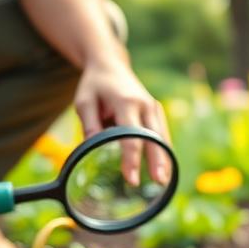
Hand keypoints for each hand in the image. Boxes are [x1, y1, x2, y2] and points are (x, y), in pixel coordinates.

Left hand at [73, 59, 171, 185]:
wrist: (111, 65)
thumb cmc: (95, 86)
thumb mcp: (84, 102)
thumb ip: (89, 125)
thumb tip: (92, 150)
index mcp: (126, 102)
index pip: (131, 136)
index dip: (132, 160)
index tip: (131, 179)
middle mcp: (144, 104)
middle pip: (154, 138)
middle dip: (157, 162)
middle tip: (159, 182)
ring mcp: (153, 107)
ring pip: (162, 137)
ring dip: (164, 159)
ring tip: (164, 181)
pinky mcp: (156, 111)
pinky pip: (162, 133)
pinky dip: (163, 150)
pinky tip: (164, 167)